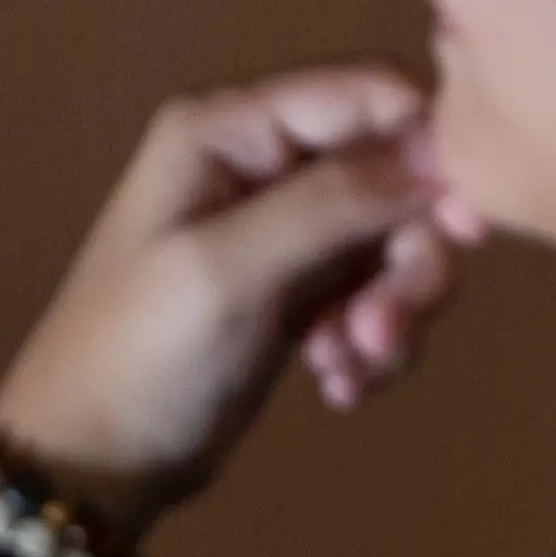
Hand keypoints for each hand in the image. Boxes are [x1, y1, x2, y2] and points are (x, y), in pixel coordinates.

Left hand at [0, 67, 458, 540]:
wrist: (93, 463)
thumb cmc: (139, 354)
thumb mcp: (231, 270)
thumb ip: (334, 202)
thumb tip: (439, 148)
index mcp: (230, 128)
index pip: (369, 93)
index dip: (430, 148)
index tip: (462, 226)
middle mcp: (263, 163)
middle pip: (398, 175)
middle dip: (406, 259)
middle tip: (382, 332)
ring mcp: (285, 229)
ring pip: (397, 242)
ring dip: (391, 311)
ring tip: (346, 368)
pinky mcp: (302, 291)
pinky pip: (377, 294)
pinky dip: (372, 342)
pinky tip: (336, 385)